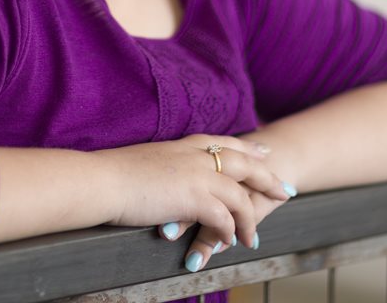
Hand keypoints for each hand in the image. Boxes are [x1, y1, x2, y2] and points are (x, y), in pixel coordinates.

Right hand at [96, 134, 294, 271]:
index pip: (225, 142)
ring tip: (254, 237)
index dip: (247, 148)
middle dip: (267, 178)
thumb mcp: (146, 160)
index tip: (263, 151)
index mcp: (185, 144)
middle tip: (285, 191)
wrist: (102, 180)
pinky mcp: (194, 199)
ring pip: (239, 196)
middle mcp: (197, 156)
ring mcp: (198, 176)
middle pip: (244, 163)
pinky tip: (231, 243)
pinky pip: (224, 219)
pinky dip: (230, 232)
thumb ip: (164, 164)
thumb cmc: (113, 174)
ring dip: (249, 220)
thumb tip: (163, 174)